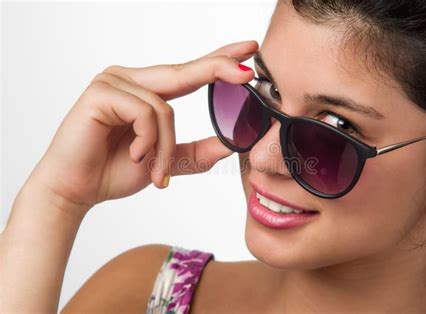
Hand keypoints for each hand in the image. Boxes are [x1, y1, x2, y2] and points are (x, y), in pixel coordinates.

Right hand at [26, 40, 258, 215]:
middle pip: (183, 72)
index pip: (188, 72)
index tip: (248, 50)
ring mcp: (114, 82)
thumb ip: (194, 152)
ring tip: (155, 171)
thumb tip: (230, 146)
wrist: (75, 190)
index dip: (218, 60)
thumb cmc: (113, 171)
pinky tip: (134, 156)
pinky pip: (145, 114)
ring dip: (165, 147)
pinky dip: (147, 141)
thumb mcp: (164, 160)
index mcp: (145, 90)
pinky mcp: (100, 93)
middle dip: (218, 69)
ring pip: (165, 108)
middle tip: (248, 72)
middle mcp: (130, 80)